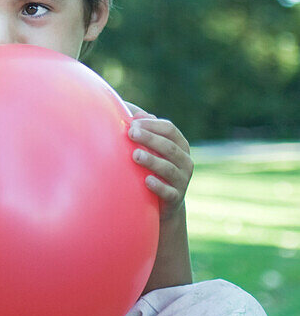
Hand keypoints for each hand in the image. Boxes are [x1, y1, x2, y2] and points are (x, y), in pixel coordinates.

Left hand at [125, 104, 193, 220]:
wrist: (165, 202)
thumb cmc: (155, 167)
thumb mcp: (153, 148)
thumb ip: (146, 130)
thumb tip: (136, 114)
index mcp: (180, 145)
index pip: (169, 130)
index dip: (152, 125)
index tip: (132, 123)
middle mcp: (185, 161)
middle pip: (169, 147)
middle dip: (150, 139)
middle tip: (131, 133)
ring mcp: (182, 180)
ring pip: (169, 168)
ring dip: (152, 161)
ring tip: (135, 155)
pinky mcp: (175, 198)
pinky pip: (169, 192)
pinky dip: (158, 186)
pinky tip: (146, 180)